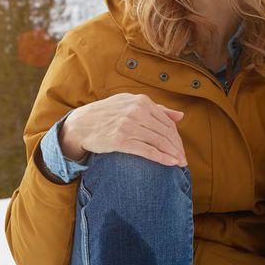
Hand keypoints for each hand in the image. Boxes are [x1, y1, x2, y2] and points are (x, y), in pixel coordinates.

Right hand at [60, 93, 186, 166]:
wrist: (81, 124)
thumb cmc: (107, 114)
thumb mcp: (130, 104)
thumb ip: (156, 109)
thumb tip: (180, 116)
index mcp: (141, 101)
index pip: (167, 121)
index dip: (177, 137)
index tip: (181, 148)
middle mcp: (136, 111)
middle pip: (165, 132)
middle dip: (177, 147)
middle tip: (183, 159)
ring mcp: (128, 125)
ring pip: (159, 141)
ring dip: (173, 154)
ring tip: (180, 163)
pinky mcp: (121, 140)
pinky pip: (147, 150)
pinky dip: (162, 158)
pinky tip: (170, 163)